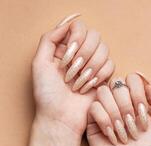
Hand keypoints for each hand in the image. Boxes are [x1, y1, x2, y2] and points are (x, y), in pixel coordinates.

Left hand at [25, 14, 113, 145]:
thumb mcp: (39, 63)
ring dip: (90, 68)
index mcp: (64, 48)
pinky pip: (111, 65)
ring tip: (77, 84)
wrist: (60, 118)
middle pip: (95, 36)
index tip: (67, 56)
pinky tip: (88, 87)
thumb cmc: (47, 95)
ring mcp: (94, 65)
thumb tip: (68, 22)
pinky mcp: (105, 77)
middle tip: (70, 73)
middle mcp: (80, 54)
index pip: (79, 28)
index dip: (76, 40)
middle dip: (83, 55)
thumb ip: (49, 38)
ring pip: (104, 50)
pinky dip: (99, 76)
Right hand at [86, 72, 150, 145]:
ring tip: (123, 133)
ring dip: (116, 114)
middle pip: (118, 84)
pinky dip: (105, 122)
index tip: (143, 113)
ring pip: (104, 93)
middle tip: (133, 127)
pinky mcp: (92, 121)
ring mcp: (105, 110)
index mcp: (135, 100)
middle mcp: (119, 102)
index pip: (132, 79)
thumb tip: (144, 79)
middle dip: (128, 107)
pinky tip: (112, 136)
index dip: (138, 93)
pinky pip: (94, 108)